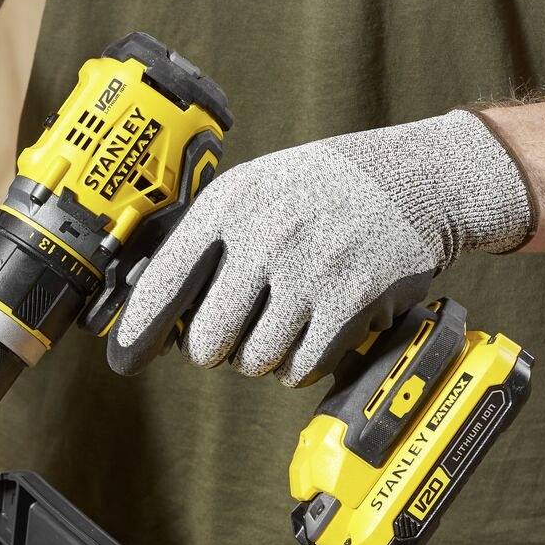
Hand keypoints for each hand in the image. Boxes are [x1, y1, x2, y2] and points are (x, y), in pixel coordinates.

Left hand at [109, 111, 533, 385]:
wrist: (421, 176)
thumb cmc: (324, 190)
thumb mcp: (256, 190)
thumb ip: (205, 243)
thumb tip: (149, 315)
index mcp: (230, 204)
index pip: (164, 283)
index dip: (138, 332)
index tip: (123, 360)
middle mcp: (263, 236)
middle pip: (206, 342)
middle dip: (217, 348)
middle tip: (237, 330)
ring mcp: (308, 271)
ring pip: (254, 362)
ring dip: (265, 355)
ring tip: (286, 318)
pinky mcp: (350, 302)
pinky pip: (300, 368)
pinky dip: (302, 362)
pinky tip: (314, 329)